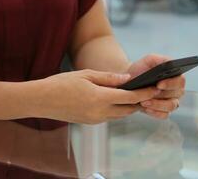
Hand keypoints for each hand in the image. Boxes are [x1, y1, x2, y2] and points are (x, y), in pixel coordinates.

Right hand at [39, 70, 159, 123]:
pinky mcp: (91, 122)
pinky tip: (117, 101)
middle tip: (148, 91)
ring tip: (135, 95)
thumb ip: (109, 78)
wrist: (42, 100)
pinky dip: (117, 109)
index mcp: (100, 98)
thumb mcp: (86, 75)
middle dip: (140, 101)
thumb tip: (127, 78)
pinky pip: (110, 117)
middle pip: (128, 109)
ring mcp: (95, 120)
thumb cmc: (62, 84)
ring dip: (129, 106)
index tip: (155, 88)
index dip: (145, 93)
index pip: (130, 97)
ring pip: (120, 114)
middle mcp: (100, 112)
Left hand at [127, 54, 184, 118]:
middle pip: (177, 95)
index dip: (171, 83)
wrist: (130, 80)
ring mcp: (171, 101)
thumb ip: (161, 59)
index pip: (180, 80)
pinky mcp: (163, 111)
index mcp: (176, 76)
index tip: (159, 84)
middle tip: (148, 94)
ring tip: (144, 102)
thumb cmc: (142, 69)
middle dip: (162, 95)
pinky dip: (155, 112)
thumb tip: (170, 63)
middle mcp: (177, 90)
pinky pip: (164, 115)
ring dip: (158, 105)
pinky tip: (146, 108)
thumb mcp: (150, 60)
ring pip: (171, 106)